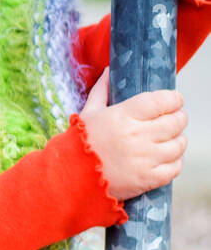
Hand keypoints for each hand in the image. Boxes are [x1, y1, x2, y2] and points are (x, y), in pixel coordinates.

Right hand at [79, 66, 187, 202]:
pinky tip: (165, 158)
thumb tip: (110, 70)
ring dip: (177, 140)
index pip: (163, 101)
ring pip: (179, 144)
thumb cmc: (79, 142)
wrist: (70, 177)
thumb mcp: (88, 113)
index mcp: (123, 116)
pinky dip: (174, 162)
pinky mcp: (147, 179)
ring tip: (168, 139)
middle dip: (178, 118)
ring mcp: (144, 159)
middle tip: (172, 119)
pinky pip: (175, 168)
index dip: (174, 99)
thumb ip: (101, 90)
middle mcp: (137, 136)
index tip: (173, 101)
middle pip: (176, 122)